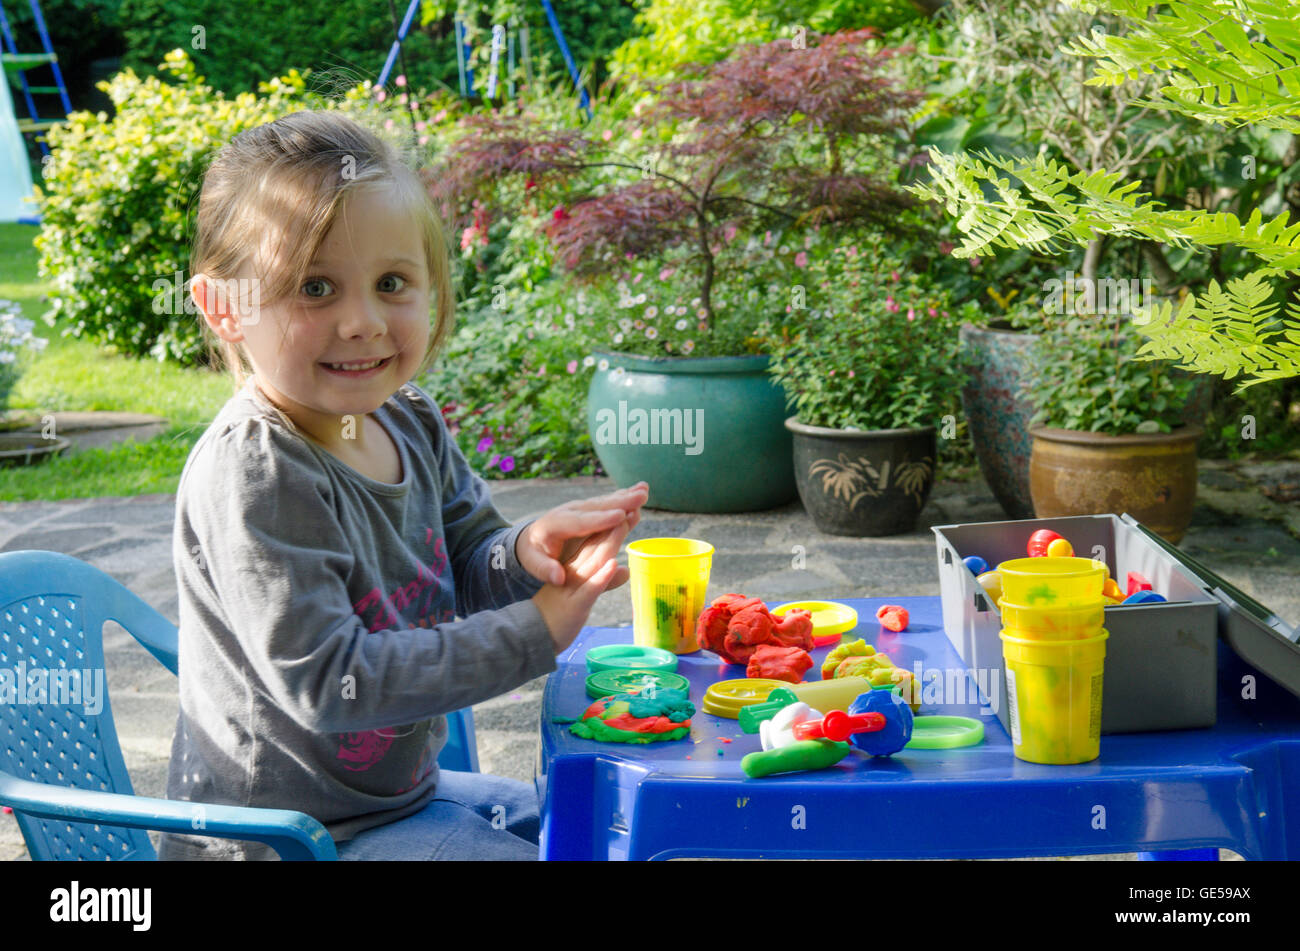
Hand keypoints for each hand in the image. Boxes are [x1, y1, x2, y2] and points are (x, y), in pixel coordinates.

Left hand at [516, 482, 648, 587]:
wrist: (530, 540)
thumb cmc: (534, 555)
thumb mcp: (533, 564)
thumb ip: (545, 570)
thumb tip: (558, 577)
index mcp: (556, 524)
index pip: (581, 522)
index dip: (601, 519)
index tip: (620, 516)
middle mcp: (570, 511)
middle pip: (597, 507)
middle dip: (619, 502)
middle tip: (641, 497)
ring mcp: (580, 508)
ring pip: (605, 502)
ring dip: (625, 496)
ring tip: (644, 490)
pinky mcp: (588, 509)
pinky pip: (608, 503)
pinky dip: (624, 497)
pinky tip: (639, 491)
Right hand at [532, 515, 631, 653]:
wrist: (534, 634)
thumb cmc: (560, 613)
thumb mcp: (584, 593)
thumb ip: (603, 580)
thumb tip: (624, 569)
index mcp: (575, 564)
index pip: (596, 539)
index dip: (615, 521)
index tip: (632, 504)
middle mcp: (574, 570)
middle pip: (596, 542)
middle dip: (616, 522)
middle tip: (635, 499)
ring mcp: (573, 586)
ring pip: (594, 559)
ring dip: (610, 540)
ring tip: (624, 520)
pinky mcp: (575, 604)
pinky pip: (590, 588)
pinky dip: (602, 576)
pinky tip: (613, 564)